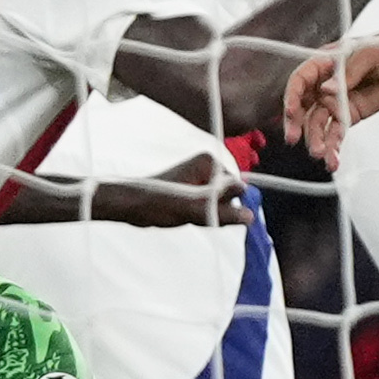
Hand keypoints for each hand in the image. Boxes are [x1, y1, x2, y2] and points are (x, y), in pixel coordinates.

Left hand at [81, 157, 246, 233]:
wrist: (129, 205)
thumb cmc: (156, 202)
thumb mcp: (191, 209)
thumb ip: (221, 211)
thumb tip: (250, 216)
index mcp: (210, 162)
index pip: (237, 188)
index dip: (225, 205)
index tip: (202, 210)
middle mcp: (209, 166)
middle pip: (230, 195)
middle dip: (216, 209)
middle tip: (190, 213)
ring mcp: (202, 178)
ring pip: (220, 203)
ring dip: (207, 214)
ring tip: (184, 213)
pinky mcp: (195, 189)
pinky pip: (210, 206)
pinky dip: (201, 215)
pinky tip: (183, 215)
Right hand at [287, 36, 378, 153]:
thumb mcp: (369, 55)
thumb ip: (349, 72)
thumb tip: (326, 90)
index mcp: (324, 64)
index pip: (300, 80)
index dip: (292, 95)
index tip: (290, 111)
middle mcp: (324, 84)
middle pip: (303, 106)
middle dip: (296, 123)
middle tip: (293, 139)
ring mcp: (335, 102)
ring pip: (318, 124)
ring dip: (317, 140)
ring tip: (322, 155)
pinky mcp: (348, 115)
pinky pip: (336, 132)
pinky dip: (333, 147)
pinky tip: (332, 161)